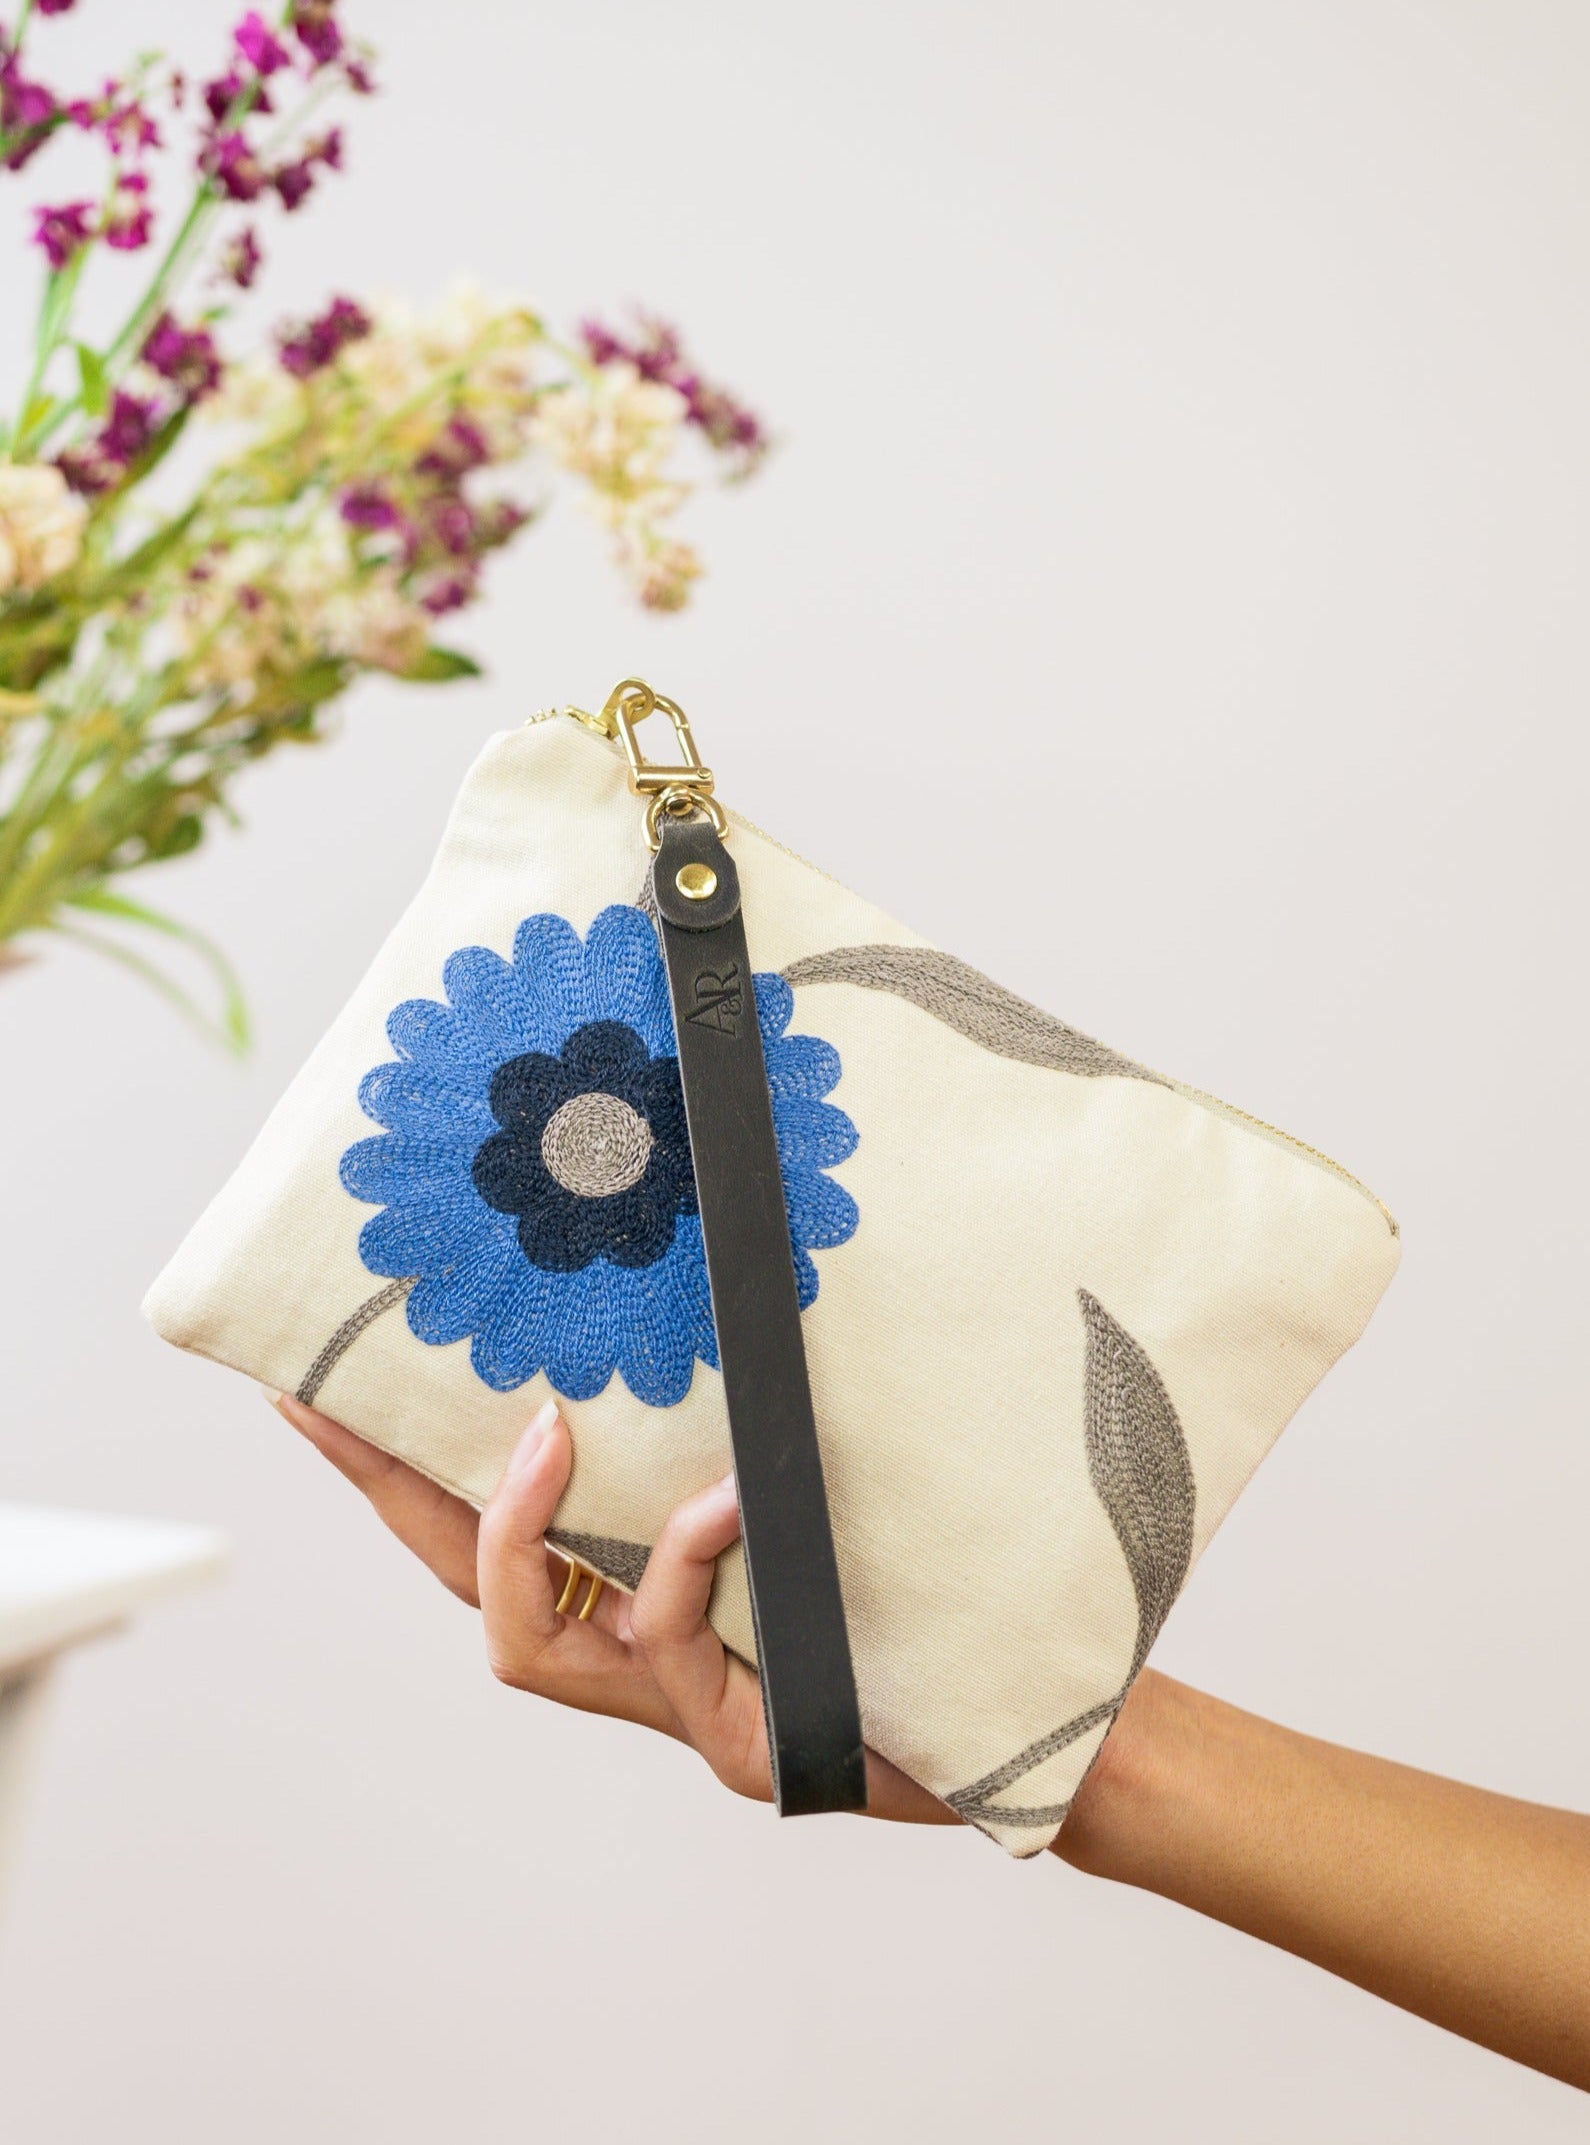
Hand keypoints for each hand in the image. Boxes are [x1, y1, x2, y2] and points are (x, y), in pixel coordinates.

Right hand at [270, 1392, 952, 1824]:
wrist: (1011, 1720)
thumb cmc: (899, 1593)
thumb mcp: (798, 1494)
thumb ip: (732, 1433)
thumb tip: (711, 1292)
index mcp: (621, 1596)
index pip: (467, 1533)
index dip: (384, 1472)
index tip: (308, 1391)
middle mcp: (626, 1660)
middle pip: (458, 1587)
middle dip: (387, 1496)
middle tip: (335, 1403)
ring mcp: (678, 1709)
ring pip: (528, 1645)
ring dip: (521, 1529)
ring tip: (550, 1430)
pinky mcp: (746, 1744)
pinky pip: (671, 1646)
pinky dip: (680, 1563)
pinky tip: (721, 1499)